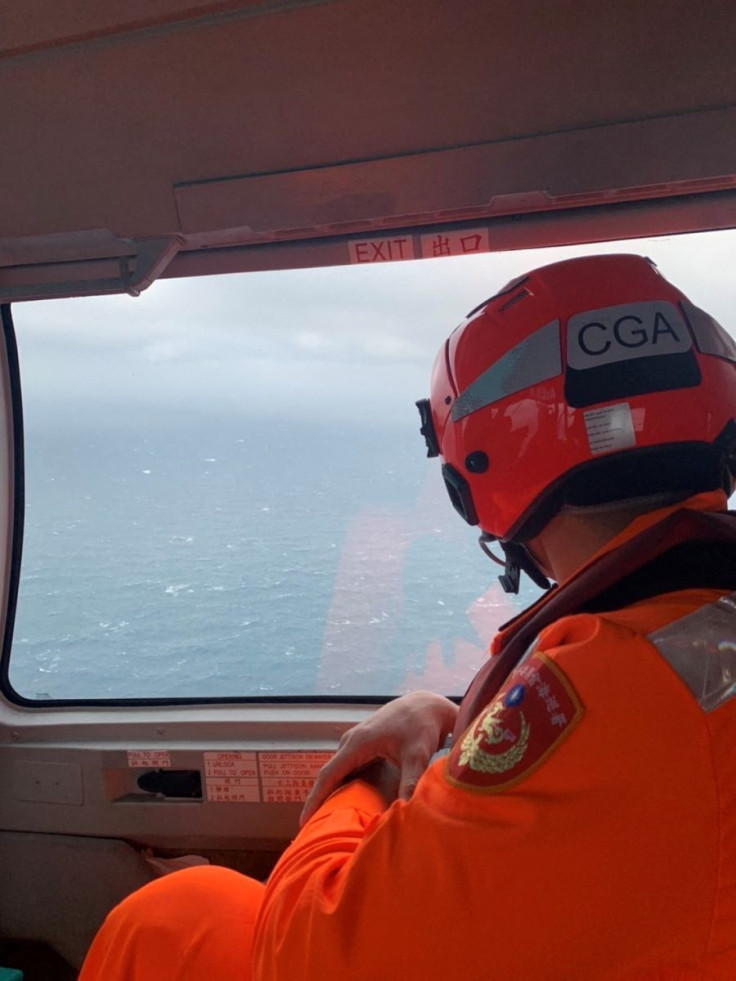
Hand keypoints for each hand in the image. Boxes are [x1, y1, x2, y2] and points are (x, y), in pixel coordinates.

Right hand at [300, 690, 457, 824]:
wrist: (426, 705)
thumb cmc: (421, 728)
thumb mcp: (417, 756)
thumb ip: (409, 783)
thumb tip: (403, 812)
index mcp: (357, 743)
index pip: (328, 775)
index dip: (315, 799)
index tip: (304, 821)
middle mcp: (351, 741)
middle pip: (329, 775)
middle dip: (320, 801)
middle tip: (315, 829)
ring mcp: (355, 741)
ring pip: (338, 772)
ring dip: (333, 793)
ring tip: (328, 820)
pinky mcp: (363, 744)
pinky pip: (347, 768)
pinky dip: (345, 784)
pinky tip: (348, 801)